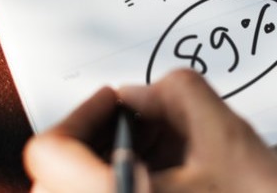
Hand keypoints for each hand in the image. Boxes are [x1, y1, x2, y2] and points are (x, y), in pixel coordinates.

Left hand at [24, 69, 276, 192]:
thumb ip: (178, 94)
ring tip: (166, 157)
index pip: (50, 151)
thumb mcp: (227, 138)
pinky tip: (175, 184)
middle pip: (56, 178)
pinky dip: (126, 188)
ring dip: (111, 166)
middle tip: (141, 126)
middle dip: (99, 140)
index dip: (83, 114)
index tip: (115, 102)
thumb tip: (145, 92)